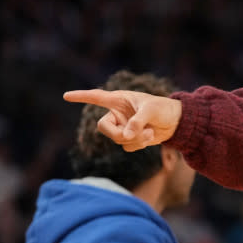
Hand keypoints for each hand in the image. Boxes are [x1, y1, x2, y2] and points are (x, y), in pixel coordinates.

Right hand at [63, 88, 182, 151]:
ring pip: (117, 139)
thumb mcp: (151, 112)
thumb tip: (126, 136)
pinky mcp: (129, 137)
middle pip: (103, 128)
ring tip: (148, 133)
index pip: (96, 97)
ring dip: (133, 140)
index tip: (66, 96)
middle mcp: (117, 113)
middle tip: (131, 135)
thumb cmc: (163, 109)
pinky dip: (138, 145)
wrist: (176, 122)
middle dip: (116, 134)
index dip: (81, 96)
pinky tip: (148, 137)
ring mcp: (122, 126)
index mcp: (119, 99)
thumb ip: (137, 122)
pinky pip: (126, 146)